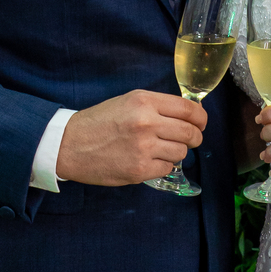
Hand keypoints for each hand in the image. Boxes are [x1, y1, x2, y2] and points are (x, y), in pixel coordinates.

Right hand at [58, 90, 206, 185]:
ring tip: (159, 150)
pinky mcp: (139, 169)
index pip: (189, 109)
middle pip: (190, 132)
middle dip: (195, 137)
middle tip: (189, 140)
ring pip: (181, 152)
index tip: (200, 123)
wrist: (69, 145)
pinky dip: (162, 166)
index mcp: (143, 101)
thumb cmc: (98, 123)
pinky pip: (167, 168)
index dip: (201, 118)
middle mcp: (146, 122)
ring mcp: (143, 147)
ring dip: (175, 152)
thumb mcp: (127, 102)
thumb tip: (187, 116)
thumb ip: (156, 107)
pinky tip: (148, 160)